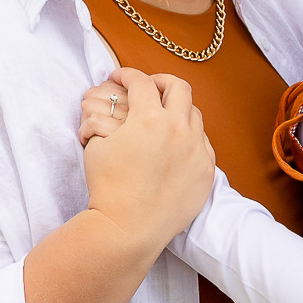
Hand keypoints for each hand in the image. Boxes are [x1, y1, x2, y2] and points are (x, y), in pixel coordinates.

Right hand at [81, 68, 215, 251]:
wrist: (128, 228)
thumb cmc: (108, 187)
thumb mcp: (97, 144)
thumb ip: (107, 118)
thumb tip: (111, 106)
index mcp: (149, 118)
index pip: (141, 81)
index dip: (126, 74)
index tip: (119, 77)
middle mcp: (178, 129)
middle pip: (178, 86)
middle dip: (160, 81)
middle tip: (147, 87)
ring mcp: (196, 150)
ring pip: (194, 114)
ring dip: (177, 109)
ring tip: (163, 116)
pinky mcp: (205, 171)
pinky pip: (202, 143)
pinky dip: (189, 137)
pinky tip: (174, 146)